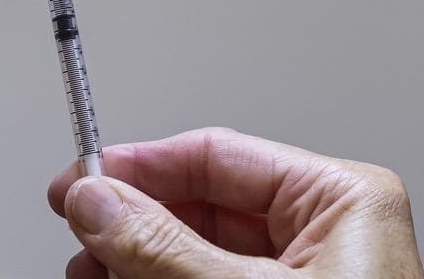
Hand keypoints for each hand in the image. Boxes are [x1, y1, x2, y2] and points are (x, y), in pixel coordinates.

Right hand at [49, 128, 423, 278]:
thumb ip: (166, 251)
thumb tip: (102, 203)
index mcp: (342, 203)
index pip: (222, 156)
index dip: (143, 165)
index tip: (82, 180)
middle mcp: (328, 238)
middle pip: (206, 206)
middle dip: (136, 223)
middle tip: (81, 236)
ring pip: (200, 255)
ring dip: (141, 265)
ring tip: (91, 277)